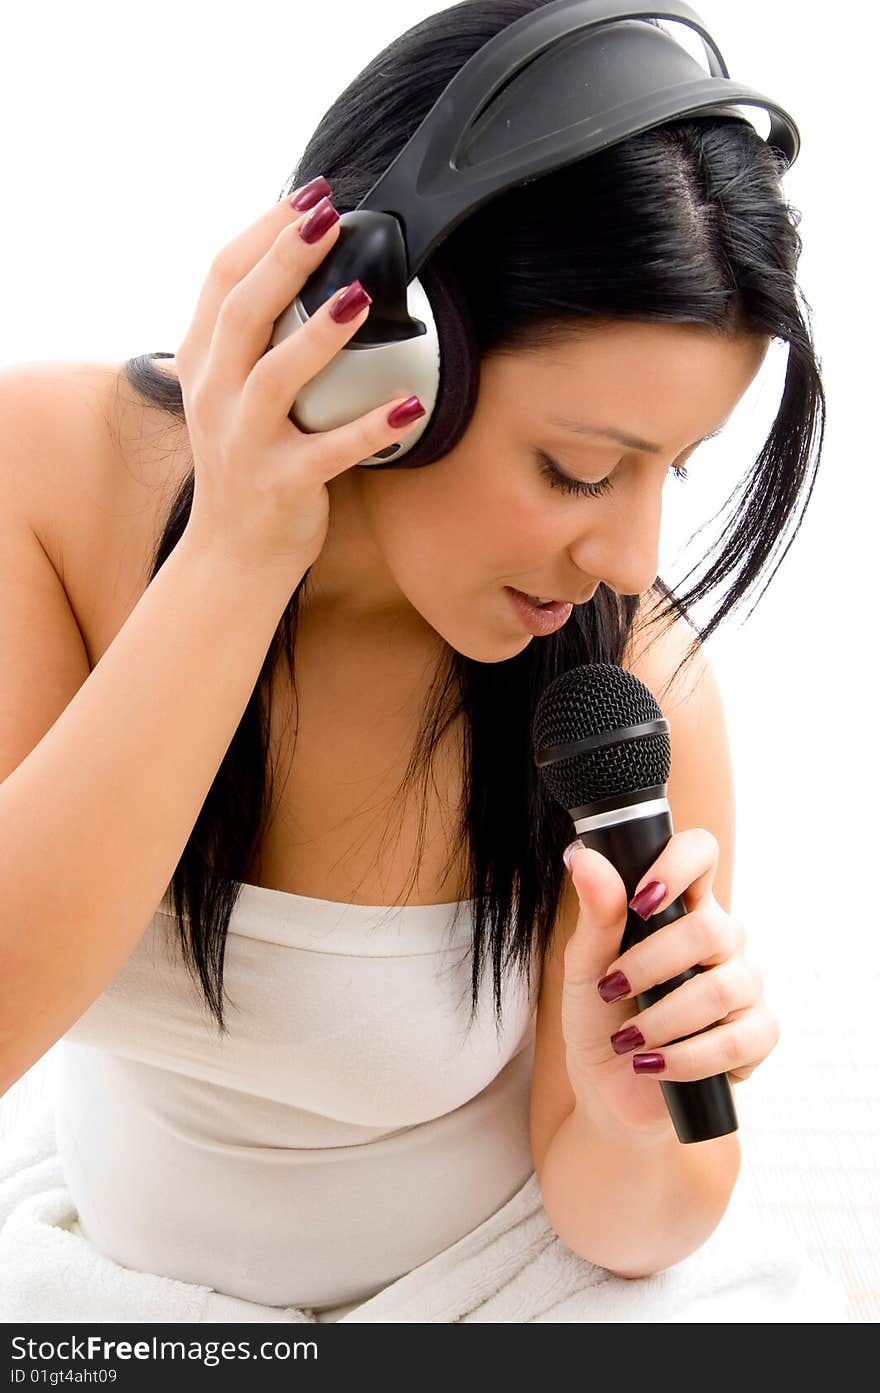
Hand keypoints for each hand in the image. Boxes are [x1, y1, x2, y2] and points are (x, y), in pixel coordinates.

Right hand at [174, 180, 421, 578]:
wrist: (233, 554)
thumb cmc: (246, 462)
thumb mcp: (230, 393)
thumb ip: (253, 338)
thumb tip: (300, 265)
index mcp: (202, 363)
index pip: (221, 279)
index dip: (264, 230)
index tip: (310, 196)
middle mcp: (214, 397)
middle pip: (243, 312)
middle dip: (286, 259)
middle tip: (332, 219)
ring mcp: (244, 443)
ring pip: (275, 378)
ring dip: (320, 335)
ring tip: (361, 297)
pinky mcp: (280, 485)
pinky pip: (328, 453)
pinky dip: (370, 428)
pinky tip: (410, 405)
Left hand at [560, 831, 779, 1143]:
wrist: (610, 1091)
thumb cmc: (600, 1018)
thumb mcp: (583, 967)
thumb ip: (595, 914)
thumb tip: (584, 858)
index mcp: (681, 908)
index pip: (700, 854)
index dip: (678, 864)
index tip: (640, 901)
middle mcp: (721, 940)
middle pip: (710, 928)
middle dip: (650, 964)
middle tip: (610, 990)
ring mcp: (745, 987)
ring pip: (723, 988)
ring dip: (663, 1019)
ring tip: (627, 1040)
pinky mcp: (757, 1037)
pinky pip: (738, 1041)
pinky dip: (687, 1058)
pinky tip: (653, 1065)